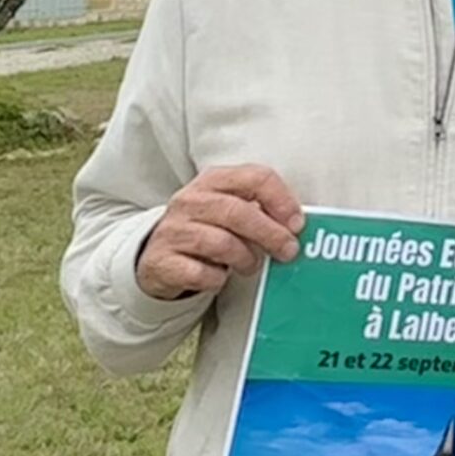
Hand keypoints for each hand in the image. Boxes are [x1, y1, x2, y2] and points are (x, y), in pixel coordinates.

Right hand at [136, 165, 305, 299]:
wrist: (157, 254)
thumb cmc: (206, 228)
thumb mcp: (229, 208)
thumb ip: (259, 208)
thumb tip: (295, 226)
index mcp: (213, 179)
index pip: (255, 177)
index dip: (282, 200)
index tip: (297, 223)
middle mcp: (190, 200)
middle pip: (238, 212)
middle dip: (270, 234)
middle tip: (288, 251)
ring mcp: (173, 230)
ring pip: (220, 243)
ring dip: (245, 258)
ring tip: (251, 265)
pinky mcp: (162, 261)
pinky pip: (200, 273)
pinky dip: (217, 279)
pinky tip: (220, 276)